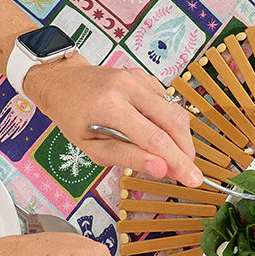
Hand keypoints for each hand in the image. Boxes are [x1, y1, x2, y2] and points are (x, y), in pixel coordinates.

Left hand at [26, 56, 200, 185]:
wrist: (62, 80)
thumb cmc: (71, 116)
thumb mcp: (91, 147)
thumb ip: (127, 157)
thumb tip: (161, 169)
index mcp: (110, 106)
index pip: (155, 139)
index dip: (178, 161)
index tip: (193, 180)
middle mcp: (127, 87)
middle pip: (173, 122)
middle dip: (186, 150)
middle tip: (188, 171)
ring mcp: (137, 78)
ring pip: (175, 110)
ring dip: (180, 138)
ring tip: (174, 157)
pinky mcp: (143, 76)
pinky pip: (167, 102)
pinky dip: (169, 122)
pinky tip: (159, 133)